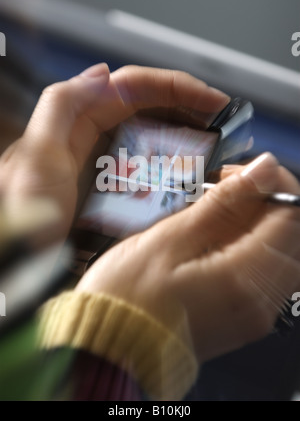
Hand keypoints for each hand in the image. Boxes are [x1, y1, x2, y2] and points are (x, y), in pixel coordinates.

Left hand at [0, 64, 228, 238]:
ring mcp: (104, 165)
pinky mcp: (111, 191)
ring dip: (184, 136)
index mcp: (77, 122)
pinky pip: (148, 170)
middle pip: (149, 109)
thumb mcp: (34, 158)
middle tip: (221, 124)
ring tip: (214, 146)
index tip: (212, 101)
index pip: (134, 88)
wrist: (18, 262)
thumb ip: (61, 106)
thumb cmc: (22, 215)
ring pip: (152, 138)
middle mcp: (92, 138)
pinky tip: (189, 176)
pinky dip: (171, 167)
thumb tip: (104, 72)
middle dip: (188, 109)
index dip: (176, 87)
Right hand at [76, 152, 299, 362]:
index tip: (239, 172)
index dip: (274, 183)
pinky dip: (250, 245)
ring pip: (281, 253)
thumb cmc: (126, 295)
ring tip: (217, 210)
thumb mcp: (170, 238)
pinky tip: (217, 237)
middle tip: (225, 187)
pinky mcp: (243, 317)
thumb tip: (264, 168)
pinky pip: (265, 272)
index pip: (292, 216)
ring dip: (258, 222)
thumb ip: (223, 204)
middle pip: (293, 235)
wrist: (109, 349)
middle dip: (265, 200)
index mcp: (243, 279)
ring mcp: (254, 313)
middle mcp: (260, 301)